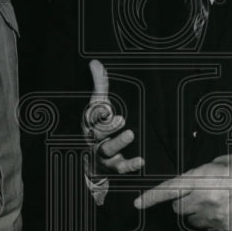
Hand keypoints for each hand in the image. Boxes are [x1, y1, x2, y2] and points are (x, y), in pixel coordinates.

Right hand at [82, 59, 143, 174]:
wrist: (95, 161)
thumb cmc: (99, 126)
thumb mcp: (98, 105)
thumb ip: (100, 84)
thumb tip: (95, 62)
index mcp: (91, 123)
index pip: (91, 117)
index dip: (97, 113)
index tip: (105, 107)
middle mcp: (95, 139)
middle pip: (98, 133)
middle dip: (108, 126)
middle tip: (120, 118)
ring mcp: (104, 154)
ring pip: (108, 150)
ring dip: (118, 142)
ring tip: (130, 134)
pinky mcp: (115, 166)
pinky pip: (121, 168)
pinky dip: (130, 165)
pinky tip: (140, 161)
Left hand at [133, 153, 231, 230]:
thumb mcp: (220, 162)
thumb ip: (200, 174)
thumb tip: (190, 183)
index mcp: (201, 178)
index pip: (169, 190)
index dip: (150, 198)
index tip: (137, 204)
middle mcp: (205, 199)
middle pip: (177, 208)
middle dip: (182, 201)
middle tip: (199, 193)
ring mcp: (215, 217)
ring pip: (191, 220)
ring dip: (197, 212)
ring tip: (217, 201)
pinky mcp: (225, 229)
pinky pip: (208, 228)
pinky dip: (212, 221)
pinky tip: (226, 210)